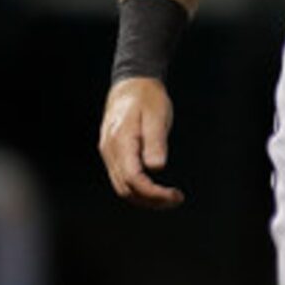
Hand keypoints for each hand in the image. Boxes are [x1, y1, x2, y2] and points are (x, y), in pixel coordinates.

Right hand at [99, 77, 183, 208]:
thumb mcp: (157, 116)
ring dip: (144, 198)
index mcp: (121, 141)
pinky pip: (121, 179)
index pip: (133, 178)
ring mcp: (109, 153)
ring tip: (167, 197)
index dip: (153, 193)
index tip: (174, 195)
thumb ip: (155, 142)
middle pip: (125, 189)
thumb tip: (156, 168)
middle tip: (175, 199)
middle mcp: (110, 151)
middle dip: (150, 200)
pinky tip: (154, 187)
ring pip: (122, 187)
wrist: (130, 84)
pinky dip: (138, 189)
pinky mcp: (112, 154)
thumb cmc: (147, 98)